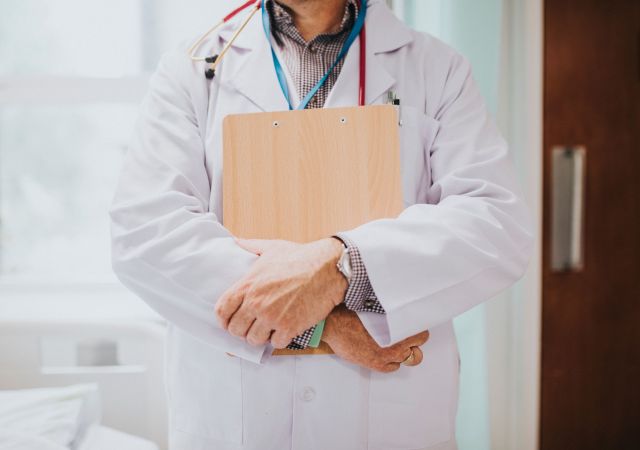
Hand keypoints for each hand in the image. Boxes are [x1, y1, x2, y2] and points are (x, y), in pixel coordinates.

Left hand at [215, 237, 347, 348]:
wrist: (328, 268)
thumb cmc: (301, 256)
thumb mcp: (272, 247)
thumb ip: (250, 246)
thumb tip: (235, 241)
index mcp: (248, 284)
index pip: (222, 310)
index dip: (224, 319)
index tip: (230, 321)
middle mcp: (256, 302)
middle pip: (235, 329)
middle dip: (242, 330)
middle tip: (252, 326)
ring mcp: (272, 316)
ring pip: (254, 340)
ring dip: (260, 336)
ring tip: (268, 329)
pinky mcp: (289, 327)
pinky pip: (276, 343)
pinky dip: (280, 338)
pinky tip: (285, 329)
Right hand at [322, 304, 428, 372]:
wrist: (333, 325)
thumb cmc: (350, 314)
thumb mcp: (374, 307)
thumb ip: (391, 313)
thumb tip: (400, 311)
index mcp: (396, 328)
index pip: (421, 334)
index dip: (418, 329)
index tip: (415, 327)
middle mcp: (394, 345)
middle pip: (417, 346)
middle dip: (412, 340)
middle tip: (405, 334)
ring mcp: (386, 356)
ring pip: (406, 358)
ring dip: (402, 351)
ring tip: (393, 343)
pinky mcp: (376, 365)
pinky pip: (393, 367)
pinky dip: (392, 361)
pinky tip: (385, 352)